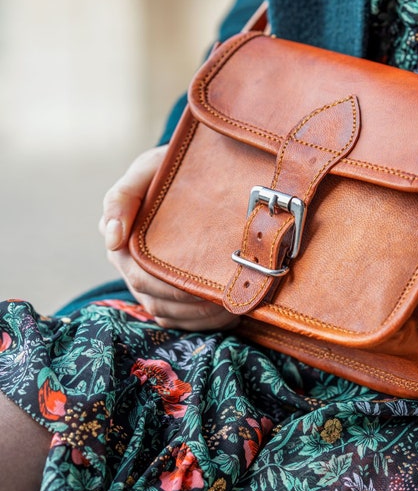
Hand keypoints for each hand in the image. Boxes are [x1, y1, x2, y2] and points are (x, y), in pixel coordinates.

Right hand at [99, 146, 238, 330]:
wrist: (192, 171)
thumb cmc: (168, 169)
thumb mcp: (146, 170)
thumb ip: (123, 196)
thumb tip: (112, 239)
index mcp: (121, 241)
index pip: (139, 274)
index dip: (170, 285)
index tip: (201, 284)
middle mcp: (131, 266)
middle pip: (155, 299)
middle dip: (191, 304)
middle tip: (226, 298)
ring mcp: (149, 283)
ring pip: (168, 314)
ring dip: (201, 317)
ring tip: (233, 307)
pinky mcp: (167, 294)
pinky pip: (179, 319)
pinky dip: (204, 322)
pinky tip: (229, 312)